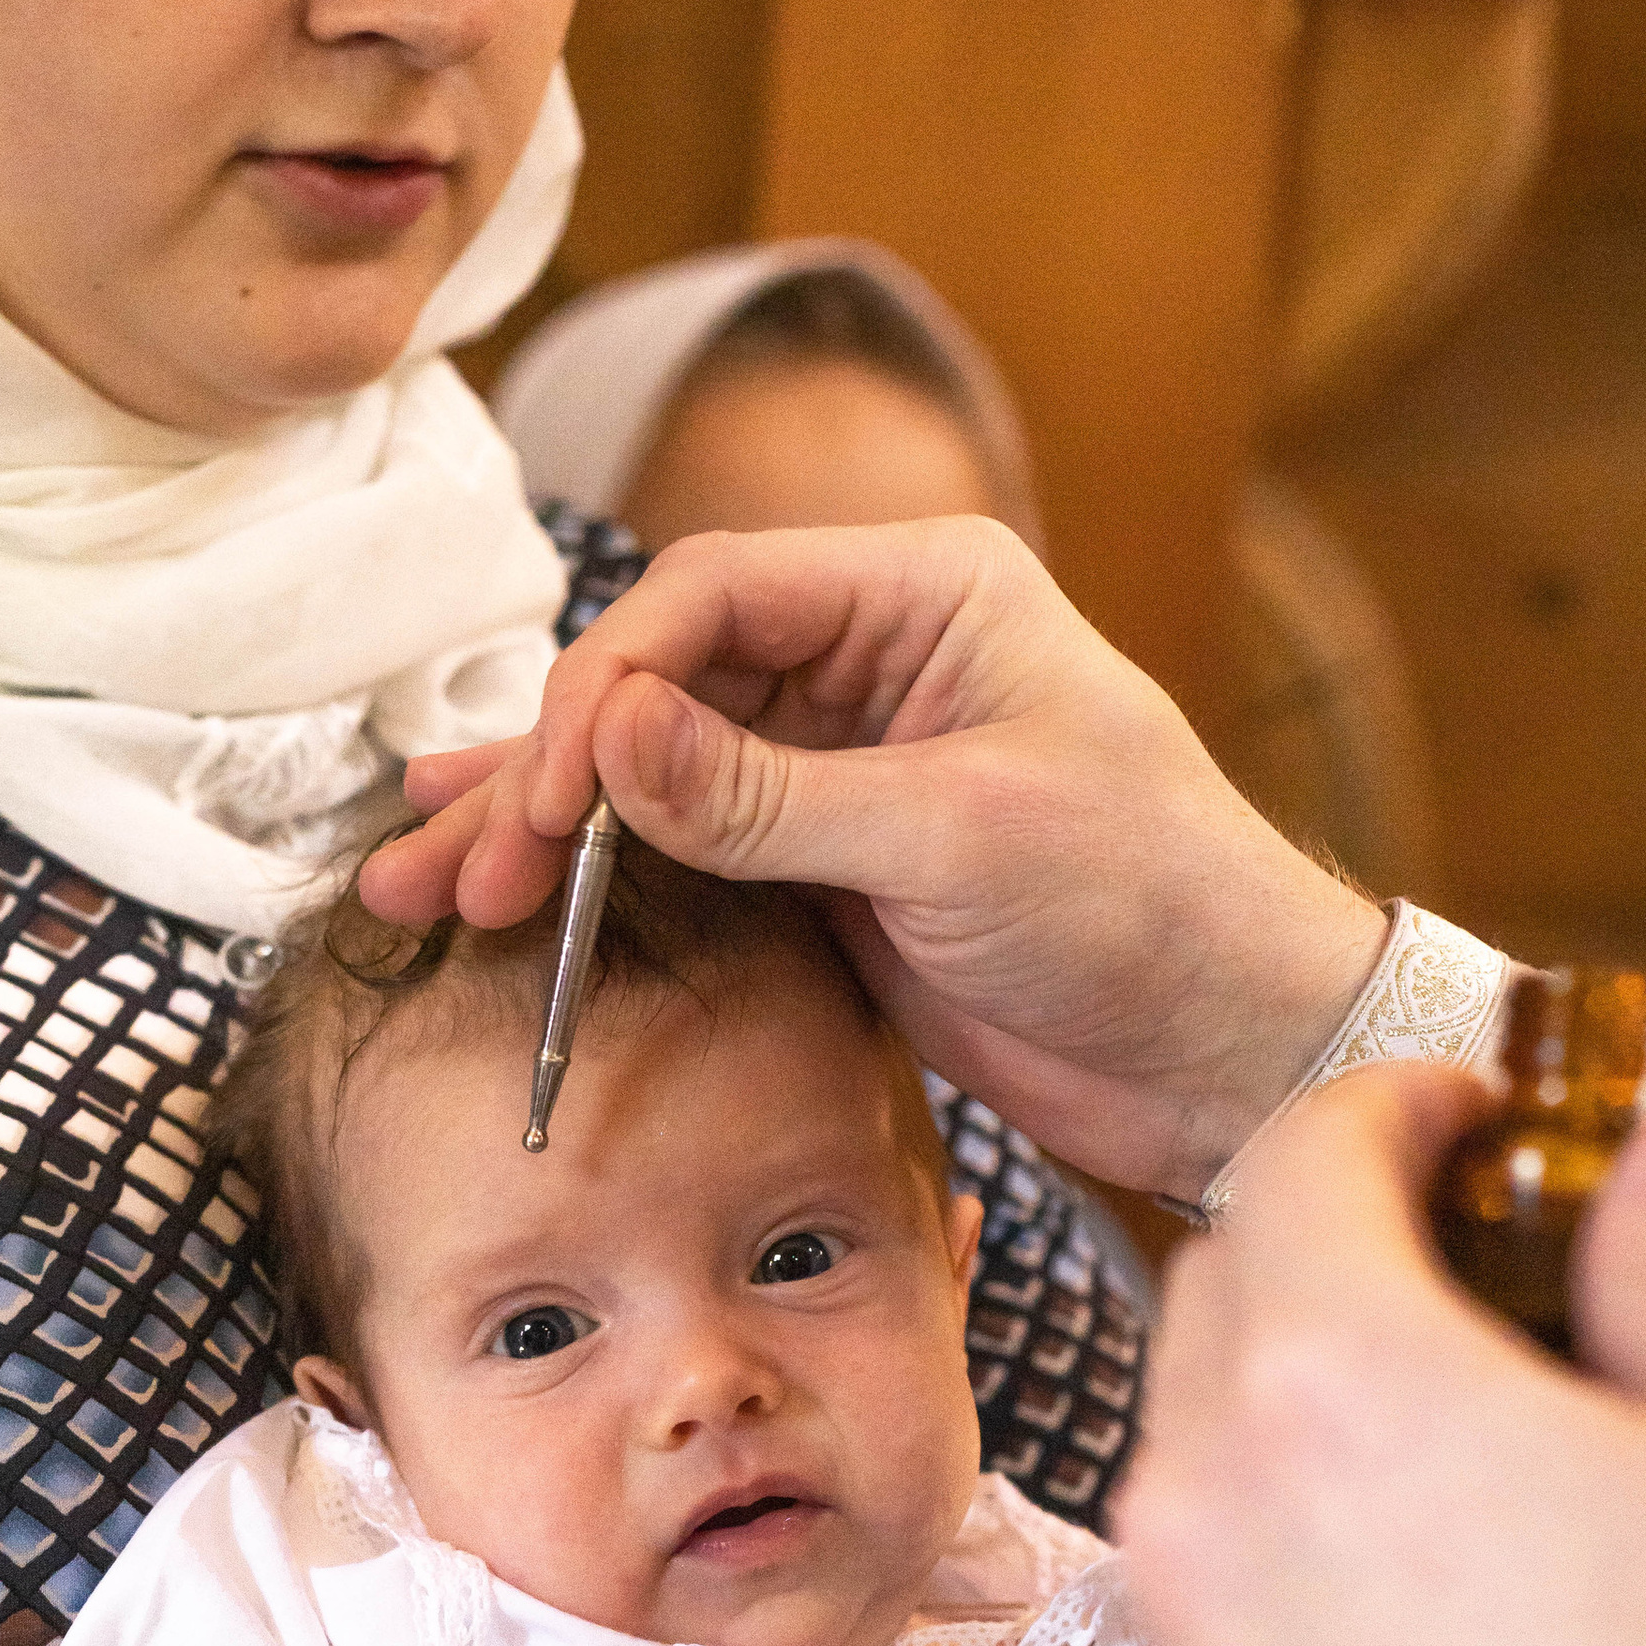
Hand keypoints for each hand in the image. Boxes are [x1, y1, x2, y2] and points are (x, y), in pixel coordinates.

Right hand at [358, 519, 1386, 1202]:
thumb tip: (610, 739)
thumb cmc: (1151, 908)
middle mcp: (873, 663)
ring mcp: (844, 770)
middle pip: (660, 684)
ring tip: (413, 883)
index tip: (546, 800)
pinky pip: (686, 857)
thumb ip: (769, 797)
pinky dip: (595, 881)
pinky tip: (496, 891)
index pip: (711, 598)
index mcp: (924, 596)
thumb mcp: (954, 840)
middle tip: (455, 866)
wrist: (1232, 1050)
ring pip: (652, 777)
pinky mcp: (831, 871)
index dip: (607, 690)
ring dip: (537, 831)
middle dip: (542, 773)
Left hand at [1121, 1071, 1645, 1645]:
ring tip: (1470, 1385)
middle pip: (1230, 1268)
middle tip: (1494, 1239)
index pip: (1301, 1152)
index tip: (1493, 1117)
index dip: (1401, 1104)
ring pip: (1201, 1401)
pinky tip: (1421, 1517)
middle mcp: (1209, 1479)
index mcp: (1332, 1377)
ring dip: (1306, 1350)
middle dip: (1344, 1219)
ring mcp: (1183, 1604)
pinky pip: (1206, 1527)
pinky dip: (1283, 1473)